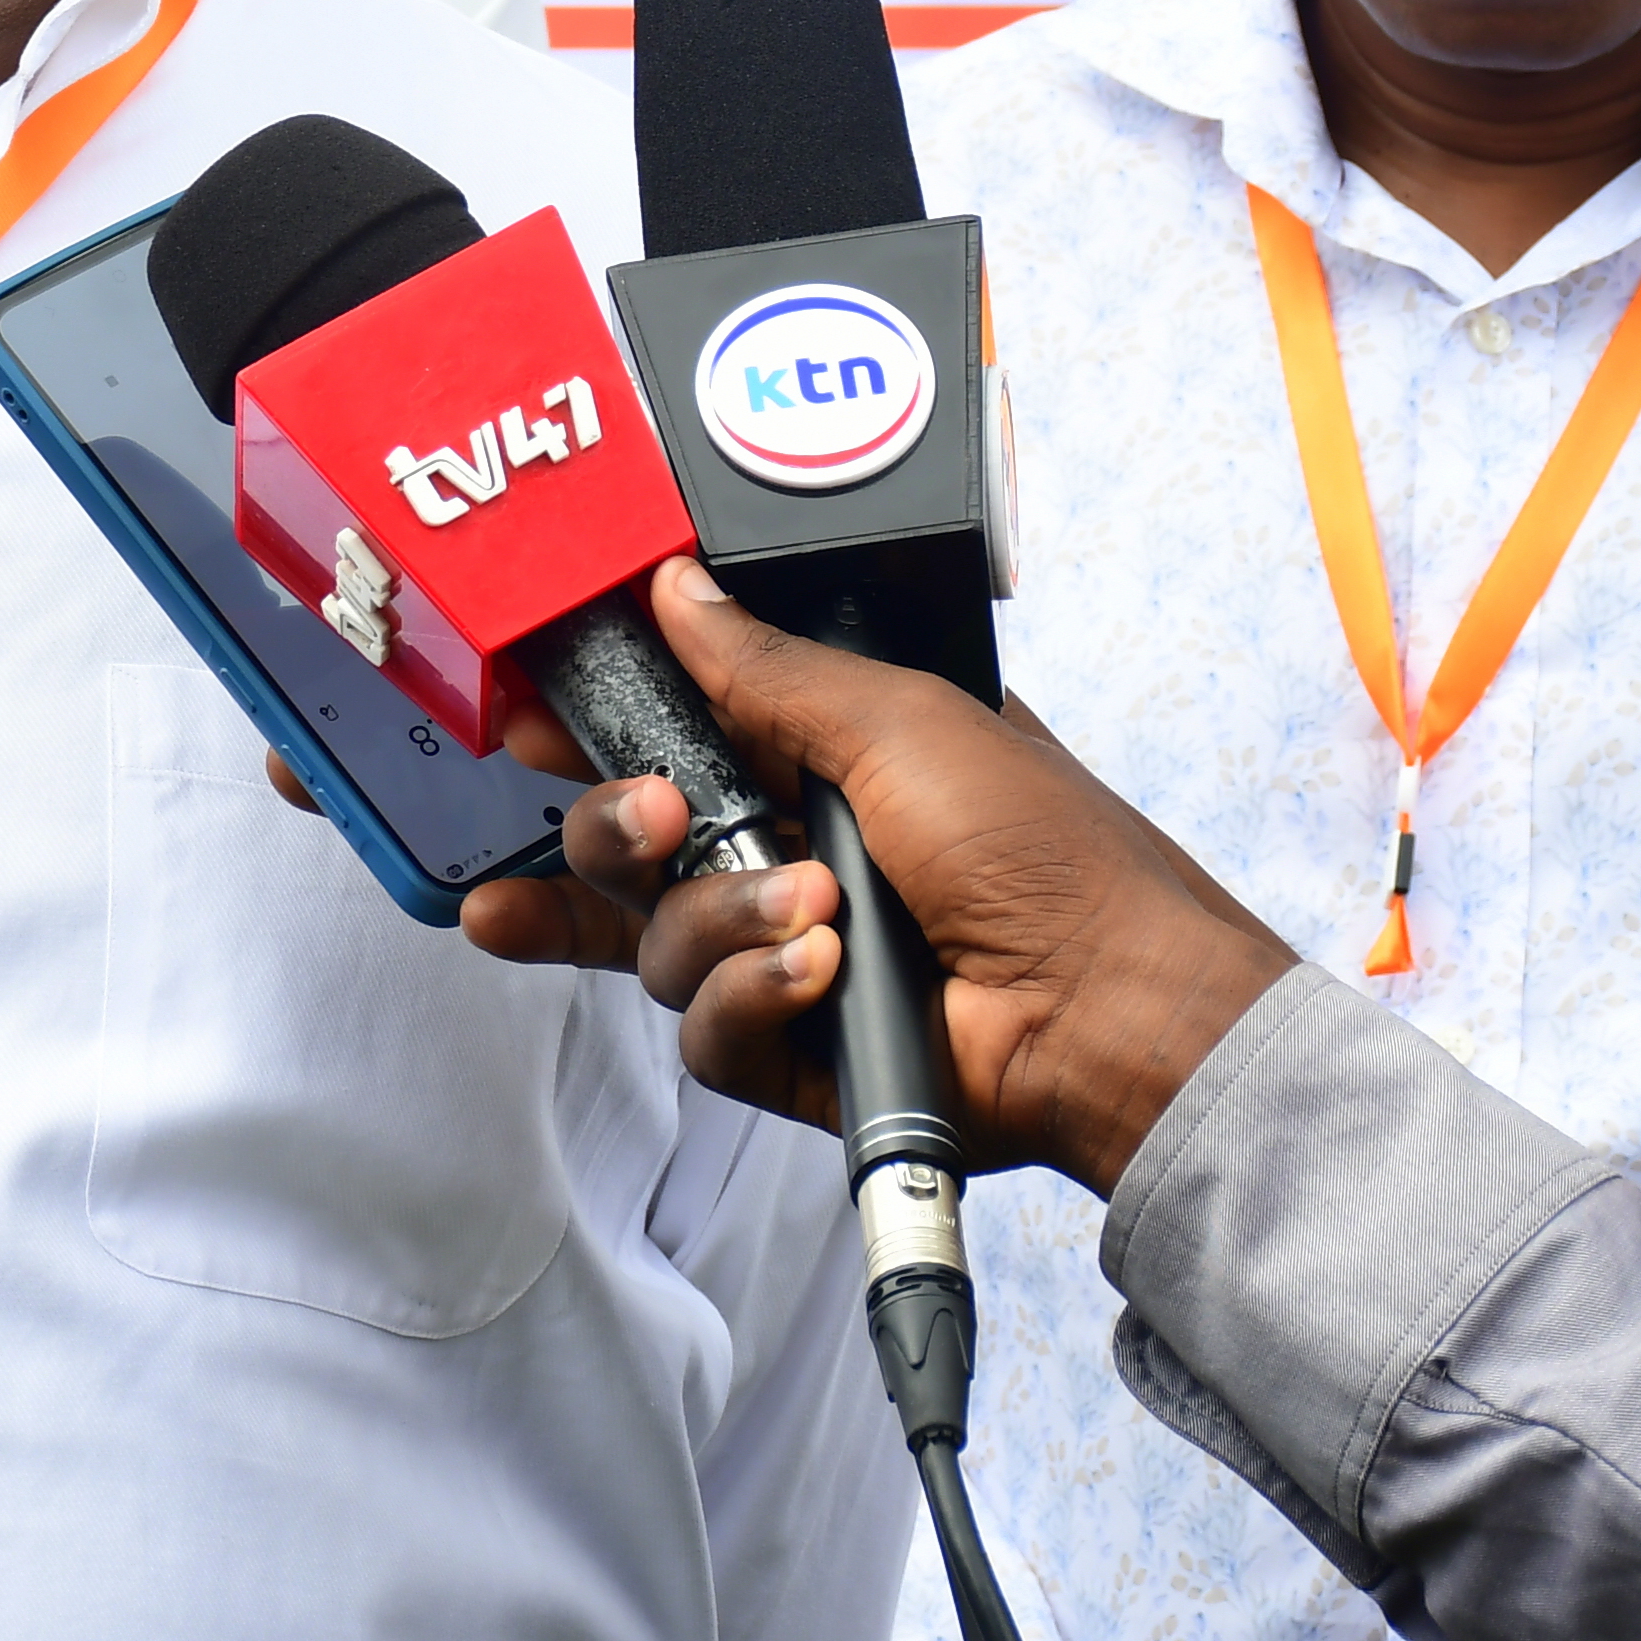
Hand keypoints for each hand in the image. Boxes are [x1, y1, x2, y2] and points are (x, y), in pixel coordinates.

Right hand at [554, 562, 1299, 1194]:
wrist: (1109, 1007)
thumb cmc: (1041, 848)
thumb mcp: (897, 718)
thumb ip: (762, 666)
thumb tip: (674, 589)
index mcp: (818, 761)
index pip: (670, 743)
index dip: (590, 742)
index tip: (530, 731)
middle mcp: (792, 856)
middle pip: (631, 848)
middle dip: (617, 831)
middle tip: (658, 820)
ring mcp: (786, 957)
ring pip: (657, 943)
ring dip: (724, 922)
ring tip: (818, 915)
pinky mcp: (790, 1050)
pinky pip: (703, 1030)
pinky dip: (752, 998)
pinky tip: (813, 978)